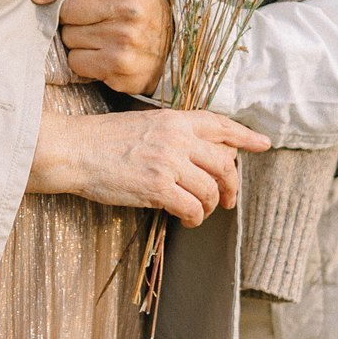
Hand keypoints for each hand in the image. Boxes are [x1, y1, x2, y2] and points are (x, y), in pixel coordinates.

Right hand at [29, 108, 269, 227]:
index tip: (263, 144)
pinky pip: (192, 208)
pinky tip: (186, 219)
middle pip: (224, 163)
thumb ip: (173, 134)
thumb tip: (199, 154)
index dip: (245, 136)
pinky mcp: (158, 187)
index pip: (220, 125)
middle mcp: (177, 138)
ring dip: (209, 206)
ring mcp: (169, 163)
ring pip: (210, 189)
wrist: (74, 150)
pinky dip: (194, 218)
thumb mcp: (144, 124)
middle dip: (232, 185)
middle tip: (228, 200)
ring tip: (198, 211)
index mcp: (175, 119)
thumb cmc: (103, 139)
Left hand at [30, 0, 171, 95]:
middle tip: (89, 19)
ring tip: (99, 37)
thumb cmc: (139, 10)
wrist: (174, 49)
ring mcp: (124, 40)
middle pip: (67, 8)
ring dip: (76, 39)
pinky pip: (76, 61)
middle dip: (70, 16)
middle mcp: (129, 9)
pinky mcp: (118, 67)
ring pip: (68, 36)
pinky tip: (101, 55)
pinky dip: (83, 60)